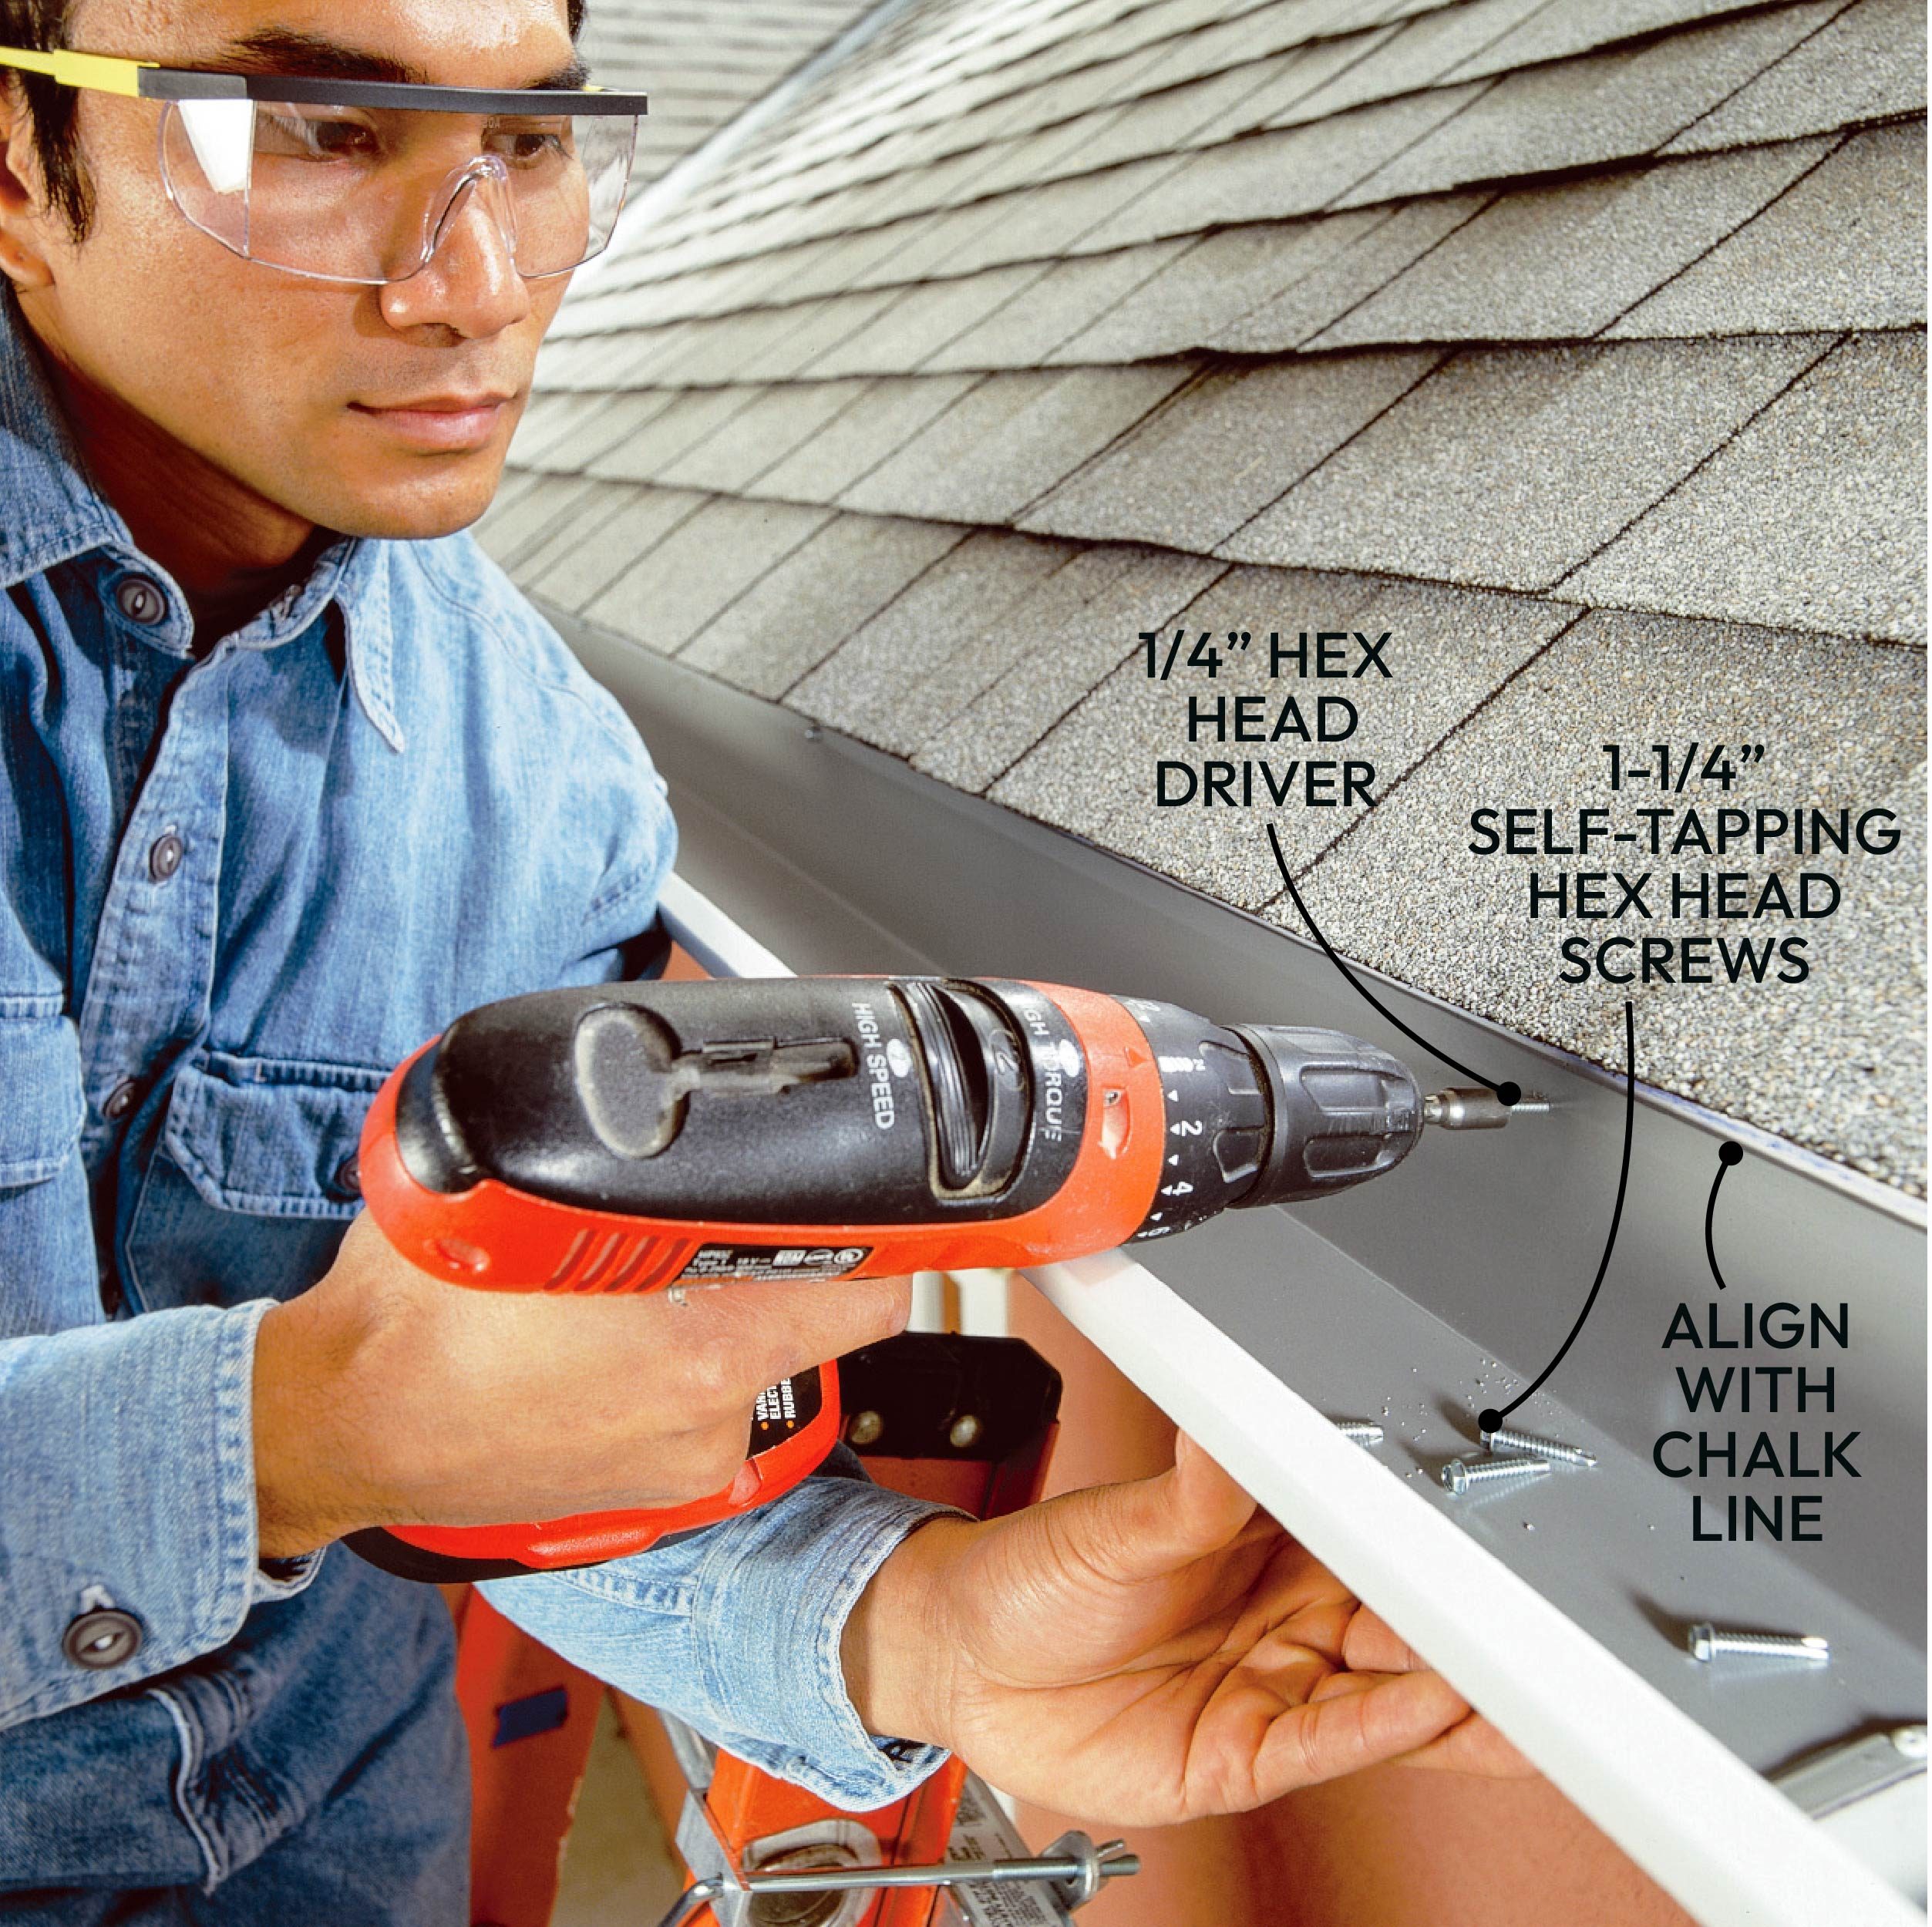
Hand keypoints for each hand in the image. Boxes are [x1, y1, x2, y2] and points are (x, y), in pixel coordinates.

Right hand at [252, 1213, 908, 1556]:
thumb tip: (652, 1089)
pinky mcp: (645, 1492)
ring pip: (752, 1363)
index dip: (885, 1241)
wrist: (336, 1429)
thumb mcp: (519, 1190)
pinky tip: (619, 1339)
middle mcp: (708, 1420)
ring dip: (727, 1318)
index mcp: (704, 1352)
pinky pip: (698, 1406)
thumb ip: (610, 1152)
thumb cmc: (412, 1319)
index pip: (869, 1295)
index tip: (882, 1206)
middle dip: (789, 1268)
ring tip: (655, 1278)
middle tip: (741, 1223)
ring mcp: (680, 1466)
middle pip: (815, 1324)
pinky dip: (681, 1370)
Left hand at [843, 1434, 1529, 1824]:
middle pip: (1405, 1620)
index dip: (1433, 1540)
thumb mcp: (1110, 1523)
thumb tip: (1230, 1430)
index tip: (1490, 1533)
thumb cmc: (1033, 1574)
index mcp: (1270, 1536)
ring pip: (1392, 1694)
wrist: (962, 1660)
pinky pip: (1331, 1744)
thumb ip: (1188, 1493)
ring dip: (1461, 1691)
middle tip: (1542, 1616)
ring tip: (1532, 1684)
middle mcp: (1289, 1612)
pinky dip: (1388, 1730)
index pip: (1373, 1538)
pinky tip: (1436, 1712)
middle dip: (1475, 1622)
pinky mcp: (1248, 1753)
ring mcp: (1275, 1684)